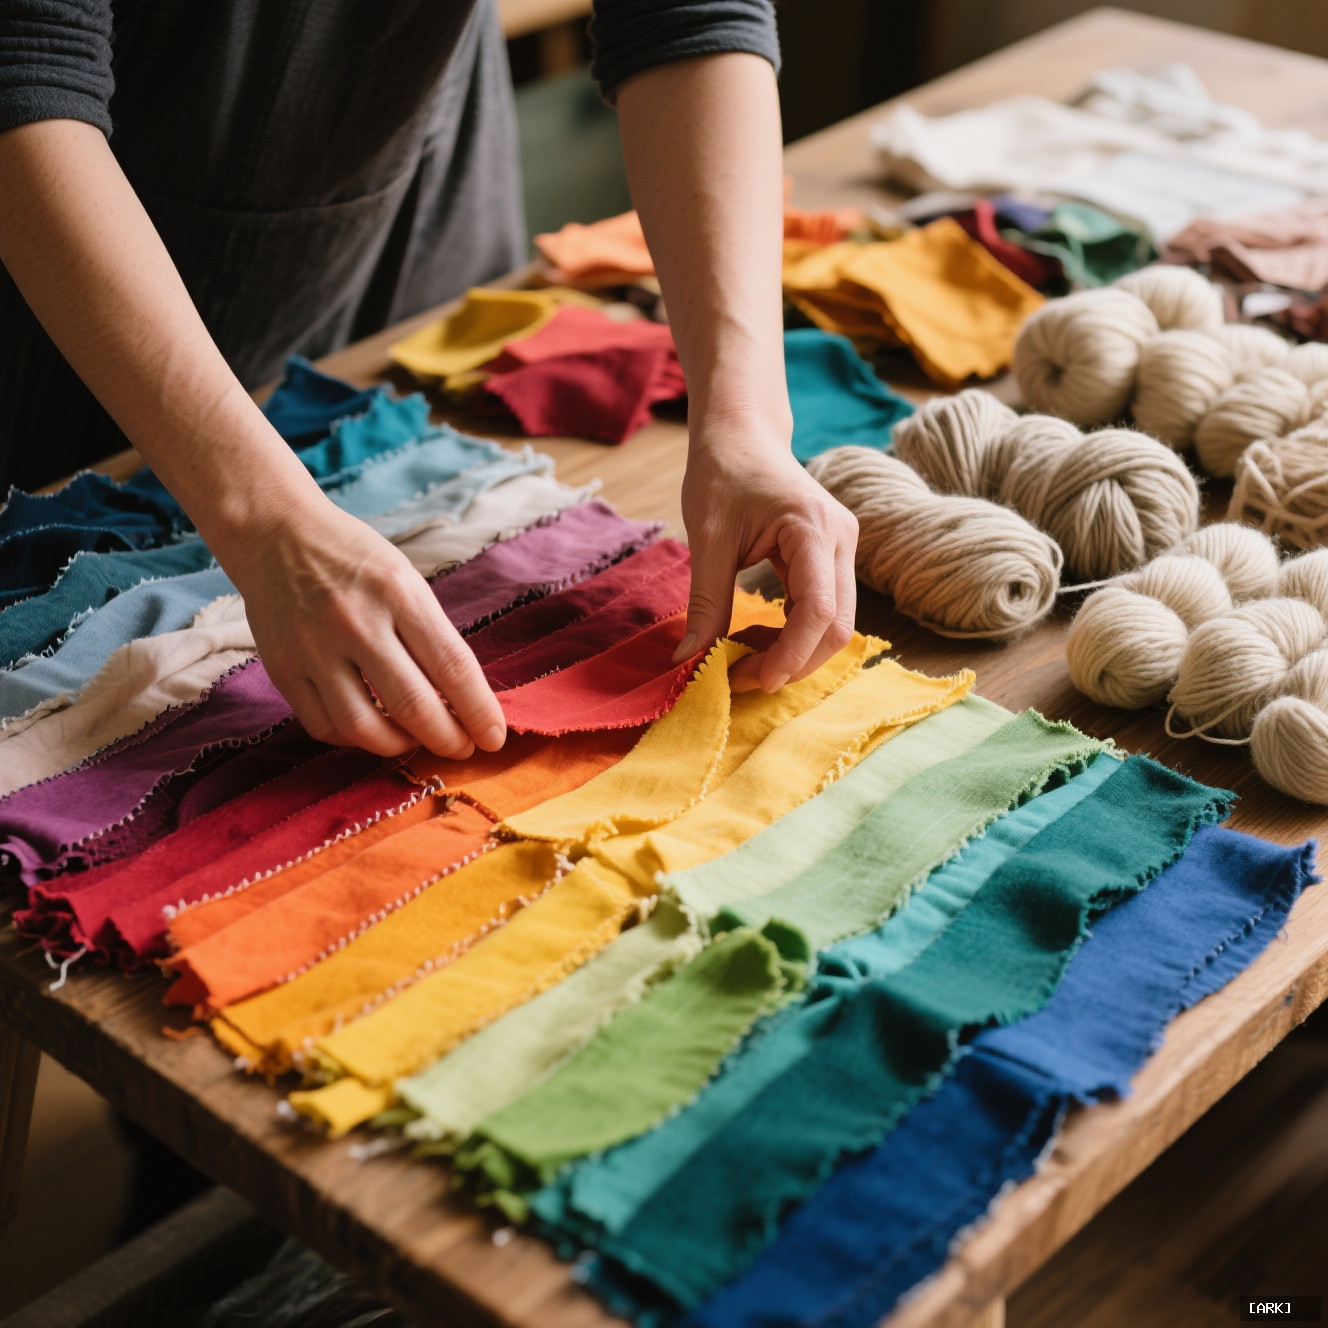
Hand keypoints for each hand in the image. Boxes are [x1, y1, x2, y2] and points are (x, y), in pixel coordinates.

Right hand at [222, 492, 506, 758]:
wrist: (275, 533)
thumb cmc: (354, 560)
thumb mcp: (405, 580)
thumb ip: (431, 636)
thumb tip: (464, 702)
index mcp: (399, 592)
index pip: (452, 666)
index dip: (479, 712)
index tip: (493, 739)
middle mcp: (356, 621)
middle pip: (413, 705)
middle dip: (447, 740)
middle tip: (461, 748)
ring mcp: (313, 647)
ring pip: (363, 728)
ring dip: (399, 746)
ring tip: (415, 740)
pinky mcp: (282, 668)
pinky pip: (323, 725)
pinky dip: (354, 739)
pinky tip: (371, 729)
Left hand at [676, 413, 858, 691]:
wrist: (741, 435)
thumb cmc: (722, 473)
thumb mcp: (707, 539)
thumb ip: (705, 602)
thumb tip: (688, 660)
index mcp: (814, 528)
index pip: (818, 609)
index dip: (789, 654)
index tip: (751, 679)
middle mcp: (841, 539)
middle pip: (837, 626)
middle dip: (794, 662)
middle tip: (742, 679)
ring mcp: (842, 549)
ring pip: (834, 624)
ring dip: (794, 653)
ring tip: (744, 658)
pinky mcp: (832, 558)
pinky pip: (822, 610)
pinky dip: (793, 635)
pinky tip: (757, 637)